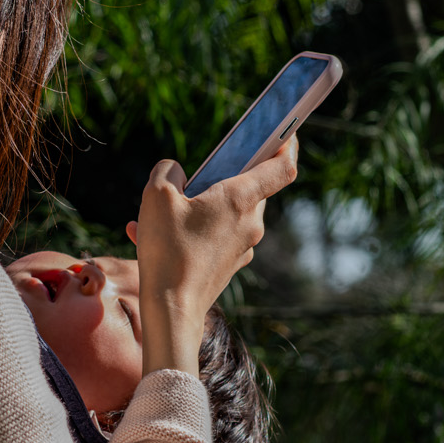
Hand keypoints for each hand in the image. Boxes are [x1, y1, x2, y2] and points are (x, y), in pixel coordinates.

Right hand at [126, 136, 298, 376]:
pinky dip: (192, 231)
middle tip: (200, 175)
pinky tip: (154, 237)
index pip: (283, 166)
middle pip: (252, 189)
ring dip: (202, 206)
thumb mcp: (156, 198)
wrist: (172, 310)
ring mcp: (243, 246)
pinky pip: (215, 237)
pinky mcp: (229, 265)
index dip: (289, 144)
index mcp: (240, 198)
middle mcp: (250, 222)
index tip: (286, 132)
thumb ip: (167, 172)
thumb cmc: (167, 251)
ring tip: (160, 214)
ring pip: (229, 214)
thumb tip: (175, 172)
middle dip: (228, 177)